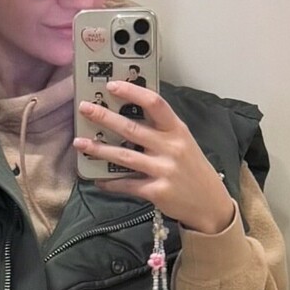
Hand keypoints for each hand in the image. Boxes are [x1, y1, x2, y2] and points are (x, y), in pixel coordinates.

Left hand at [73, 80, 236, 233]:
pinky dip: (110, 182)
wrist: (210, 204)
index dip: (132, 92)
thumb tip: (129, 116)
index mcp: (177, 130)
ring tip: (80, 143)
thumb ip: (161, 130)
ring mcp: (163, 170)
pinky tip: (97, 178)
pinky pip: (127, 184)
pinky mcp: (157, 191)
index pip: (155, 103)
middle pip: (132, 128)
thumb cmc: (192, 170)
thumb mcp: (184, 143)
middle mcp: (171, 147)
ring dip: (99, 150)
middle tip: (84, 109)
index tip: (112, 85)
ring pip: (124, 156)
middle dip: (104, 117)